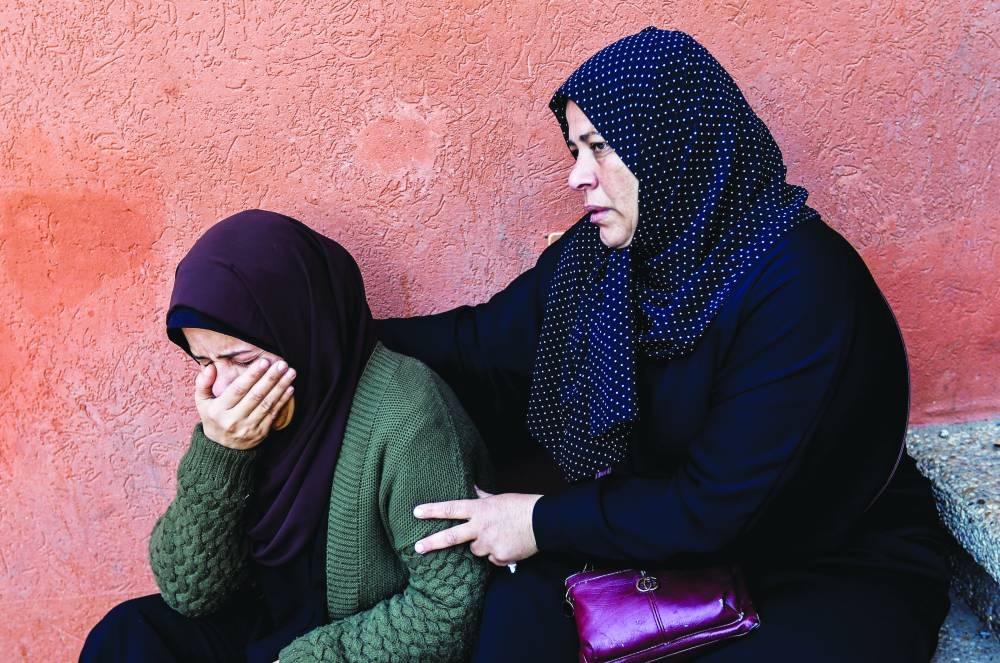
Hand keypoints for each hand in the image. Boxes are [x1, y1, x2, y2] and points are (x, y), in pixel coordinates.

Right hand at [194, 359, 295, 449]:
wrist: (222, 448)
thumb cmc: (213, 417)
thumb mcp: (202, 402)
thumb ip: (203, 383)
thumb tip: (211, 367)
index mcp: (219, 410)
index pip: (238, 390)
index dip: (252, 375)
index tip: (264, 362)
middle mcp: (234, 420)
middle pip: (255, 396)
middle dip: (270, 378)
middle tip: (282, 364)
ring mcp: (248, 428)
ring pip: (267, 404)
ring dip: (281, 387)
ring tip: (290, 372)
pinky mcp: (260, 433)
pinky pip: (273, 414)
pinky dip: (283, 400)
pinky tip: (290, 388)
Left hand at [412, 487, 541, 566]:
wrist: (542, 522)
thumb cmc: (520, 506)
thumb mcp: (498, 498)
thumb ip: (481, 496)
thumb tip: (471, 486)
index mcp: (480, 509)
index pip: (451, 509)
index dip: (433, 511)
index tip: (416, 512)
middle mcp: (481, 527)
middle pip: (452, 536)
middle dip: (432, 542)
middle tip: (417, 547)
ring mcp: (489, 543)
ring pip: (476, 550)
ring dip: (483, 546)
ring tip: (500, 537)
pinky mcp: (499, 556)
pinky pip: (493, 559)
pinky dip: (499, 555)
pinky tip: (510, 546)